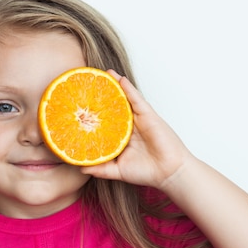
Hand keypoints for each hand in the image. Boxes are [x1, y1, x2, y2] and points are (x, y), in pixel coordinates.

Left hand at [81, 70, 194, 188]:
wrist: (168, 173)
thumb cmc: (146, 172)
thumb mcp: (117, 171)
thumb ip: (100, 169)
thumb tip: (81, 168)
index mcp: (120, 137)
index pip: (105, 122)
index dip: (94, 114)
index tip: (79, 107)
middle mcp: (128, 126)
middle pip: (113, 108)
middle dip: (102, 97)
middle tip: (87, 85)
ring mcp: (138, 120)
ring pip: (124, 100)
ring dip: (114, 86)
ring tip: (102, 74)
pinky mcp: (148, 116)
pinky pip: (137, 100)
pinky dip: (129, 89)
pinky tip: (120, 79)